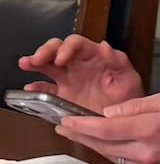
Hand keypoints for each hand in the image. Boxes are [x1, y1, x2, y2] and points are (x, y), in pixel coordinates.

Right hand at [19, 36, 143, 112]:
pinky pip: (45, 89)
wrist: (124, 119)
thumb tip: (104, 46)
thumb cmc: (129, 94)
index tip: (61, 58)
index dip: (67, 47)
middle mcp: (79, 65)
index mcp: (95, 57)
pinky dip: (35, 88)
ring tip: (26, 64)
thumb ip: (118, 61)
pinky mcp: (62, 95)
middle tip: (38, 59)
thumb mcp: (128, 77)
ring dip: (35, 62)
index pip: (77, 44)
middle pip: (58, 49)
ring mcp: (69, 79)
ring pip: (48, 65)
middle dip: (46, 51)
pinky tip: (30, 89)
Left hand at [55, 93, 159, 163]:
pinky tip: (103, 142)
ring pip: (110, 154)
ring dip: (91, 144)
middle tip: (63, 125)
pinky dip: (110, 150)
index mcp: (151, 128)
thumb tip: (111, 111)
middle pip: (103, 145)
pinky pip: (122, 161)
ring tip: (77, 132)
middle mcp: (146, 151)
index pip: (107, 129)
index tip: (66, 120)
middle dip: (80, 135)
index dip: (83, 125)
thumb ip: (138, 105)